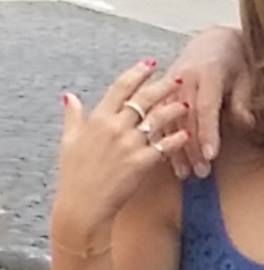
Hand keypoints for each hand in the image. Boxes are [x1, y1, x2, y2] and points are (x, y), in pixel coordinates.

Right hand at [51, 62, 187, 254]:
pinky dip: (177, 139)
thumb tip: (69, 97)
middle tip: (178, 77)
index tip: (149, 63)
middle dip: (162, 85)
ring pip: (157, 120)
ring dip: (174, 109)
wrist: (83, 205)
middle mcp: (115, 127)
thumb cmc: (74, 175)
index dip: (136, 73)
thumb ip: (73, 116)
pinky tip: (188, 134)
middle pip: (143, 99)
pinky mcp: (141, 163)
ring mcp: (129, 144)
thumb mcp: (68, 140)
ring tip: (186, 103)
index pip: (120, 88)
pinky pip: (164, 147)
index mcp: (97, 118)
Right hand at [167, 27, 252, 179]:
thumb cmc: (234, 60)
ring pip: (169, 119)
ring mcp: (171, 82)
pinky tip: (168, 158)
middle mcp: (185, 76)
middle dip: (193, 148)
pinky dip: (163, 138)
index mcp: (208, 71)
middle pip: (187, 117)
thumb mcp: (245, 77)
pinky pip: (159, 116)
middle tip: (201, 172)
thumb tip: (246, 124)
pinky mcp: (162, 89)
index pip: (207, 106)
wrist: (213, 40)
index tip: (211, 155)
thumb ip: (243, 101)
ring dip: (176, 147)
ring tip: (184, 173)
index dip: (208, 132)